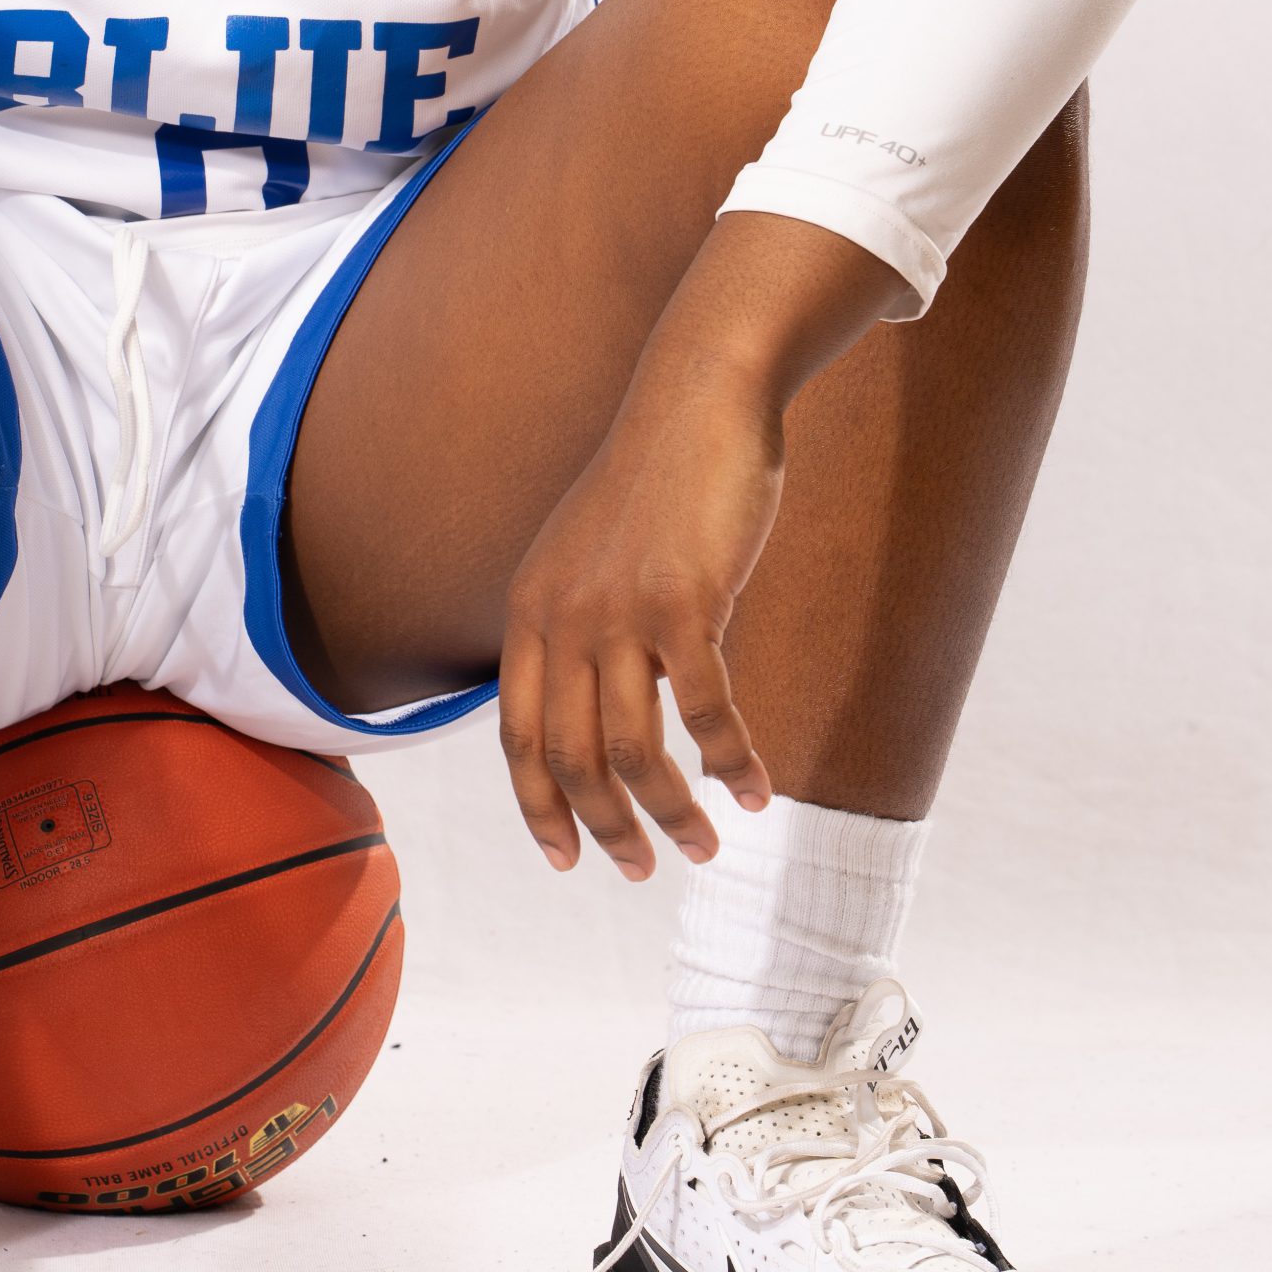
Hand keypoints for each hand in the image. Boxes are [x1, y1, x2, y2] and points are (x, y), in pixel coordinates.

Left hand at [497, 369, 779, 877]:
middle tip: (648, 869)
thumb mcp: (584, 558)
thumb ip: (576, 629)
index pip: (517, 737)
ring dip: (670, 811)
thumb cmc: (653, 485)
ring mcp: (618, 610)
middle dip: (607, 829)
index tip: (567, 860)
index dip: (539, 807)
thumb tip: (594, 712)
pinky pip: (704, 709)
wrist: (697, 402)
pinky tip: (755, 790)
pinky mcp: (683, 601)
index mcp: (527, 612)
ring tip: (706, 845)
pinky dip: (731, 760)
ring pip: (632, 748)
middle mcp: (559, 618)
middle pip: (569, 757)